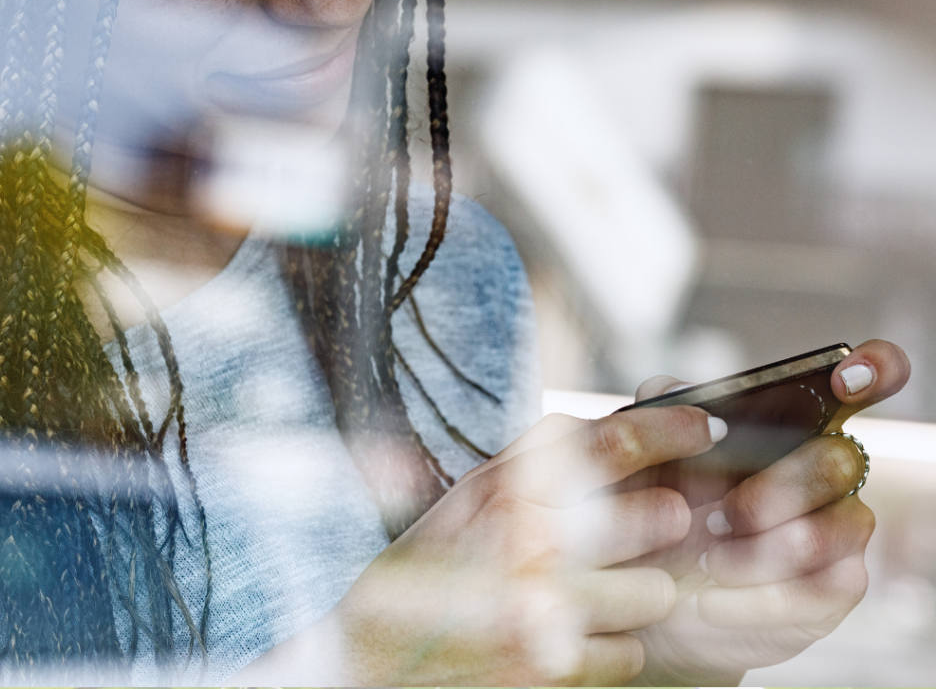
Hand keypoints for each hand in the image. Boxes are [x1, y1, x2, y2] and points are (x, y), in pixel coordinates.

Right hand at [231, 403, 723, 685]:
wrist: (377, 649)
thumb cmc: (435, 560)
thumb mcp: (479, 490)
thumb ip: (545, 464)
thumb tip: (623, 436)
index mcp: (511, 480)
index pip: (614, 439)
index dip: (672, 426)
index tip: (709, 423)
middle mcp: (531, 535)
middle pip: (654, 515)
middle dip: (664, 521)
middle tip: (666, 521)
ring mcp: (543, 605)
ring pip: (654, 591)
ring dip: (641, 590)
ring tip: (609, 589)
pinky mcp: (551, 666)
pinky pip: (629, 650)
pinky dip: (616, 644)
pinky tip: (580, 634)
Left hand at [627, 338, 909, 686]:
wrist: (646, 585)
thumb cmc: (654, 502)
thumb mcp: (645, 450)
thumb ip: (659, 410)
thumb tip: (671, 392)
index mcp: (790, 420)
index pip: (864, 378)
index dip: (874, 367)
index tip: (845, 376)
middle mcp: (825, 466)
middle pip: (836, 460)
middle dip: (773, 492)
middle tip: (717, 517)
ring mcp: (838, 526)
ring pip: (830, 529)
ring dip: (760, 552)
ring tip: (705, 559)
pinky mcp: (835, 587)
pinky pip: (819, 591)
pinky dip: (756, 600)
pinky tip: (710, 601)